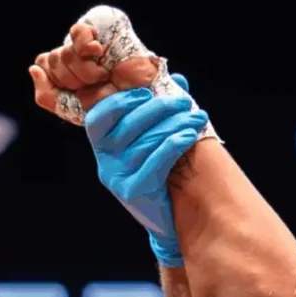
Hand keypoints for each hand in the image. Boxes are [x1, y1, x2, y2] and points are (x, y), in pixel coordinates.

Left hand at [30, 24, 118, 114]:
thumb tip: (34, 67)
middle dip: (73, 80)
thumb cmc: (112, 105)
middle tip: (96, 83)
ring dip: (85, 71)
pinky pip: (77, 32)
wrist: (141, 101)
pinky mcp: (104, 23)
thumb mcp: (71, 108)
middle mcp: (77, 50)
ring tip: (104, 75)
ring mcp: (90, 37)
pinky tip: (100, 53)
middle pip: (51, 59)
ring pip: (63, 51)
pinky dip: (87, 48)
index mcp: (68, 67)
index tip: (78, 91)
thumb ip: (45, 95)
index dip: (58, 81)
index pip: (42, 64)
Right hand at [86, 77, 206, 266]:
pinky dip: (174, 144)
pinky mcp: (133, 192)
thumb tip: (178, 79)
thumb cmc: (164, 171)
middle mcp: (105, 162)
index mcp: (104, 146)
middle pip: (127, 126)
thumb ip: (163, 109)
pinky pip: (155, 161)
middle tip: (185, 102)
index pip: (97, 119)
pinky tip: (189, 135)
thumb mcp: (157, 139)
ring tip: (198, 117)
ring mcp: (117, 178)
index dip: (118, 102)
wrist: (172, 217)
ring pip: (145, 142)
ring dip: (175, 124)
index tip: (145, 92)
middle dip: (159, 108)